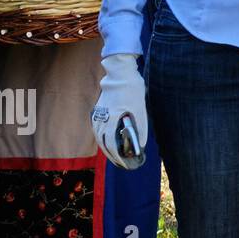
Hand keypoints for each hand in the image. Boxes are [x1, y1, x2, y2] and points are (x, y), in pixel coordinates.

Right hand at [91, 53, 147, 170]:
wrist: (120, 73)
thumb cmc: (132, 90)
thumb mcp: (140, 109)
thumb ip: (140, 127)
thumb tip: (141, 144)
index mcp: (112, 118)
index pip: (112, 144)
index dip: (118, 156)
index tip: (125, 164)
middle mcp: (101, 118)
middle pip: (103, 143)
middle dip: (112, 155)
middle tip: (121, 164)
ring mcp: (97, 115)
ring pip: (99, 137)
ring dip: (107, 148)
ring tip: (116, 156)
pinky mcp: (97, 111)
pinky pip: (98, 129)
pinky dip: (103, 138)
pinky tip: (110, 142)